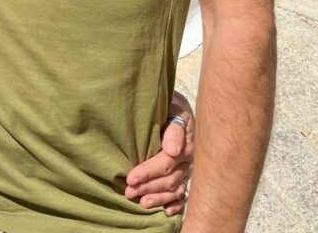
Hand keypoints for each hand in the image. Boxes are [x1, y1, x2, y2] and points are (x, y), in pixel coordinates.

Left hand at [125, 90, 194, 214]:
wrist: (180, 107)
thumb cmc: (172, 106)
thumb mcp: (175, 108)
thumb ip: (174, 128)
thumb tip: (172, 150)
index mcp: (185, 144)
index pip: (165, 163)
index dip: (147, 172)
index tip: (130, 178)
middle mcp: (188, 160)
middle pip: (168, 179)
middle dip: (148, 187)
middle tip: (129, 192)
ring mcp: (188, 170)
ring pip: (174, 188)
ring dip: (158, 197)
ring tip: (142, 203)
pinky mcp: (187, 175)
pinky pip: (184, 194)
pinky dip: (176, 204)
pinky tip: (167, 211)